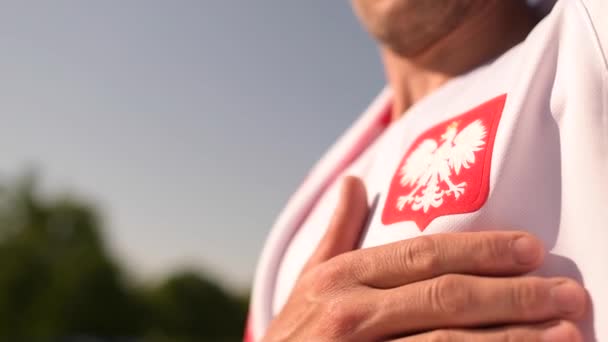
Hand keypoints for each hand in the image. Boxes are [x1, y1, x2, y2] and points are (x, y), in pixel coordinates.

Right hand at [262, 177, 586, 341]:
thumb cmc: (295, 333)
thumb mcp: (309, 280)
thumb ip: (337, 232)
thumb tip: (354, 181)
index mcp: (340, 277)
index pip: (422, 254)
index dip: (480, 250)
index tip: (529, 249)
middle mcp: (350, 311)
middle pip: (447, 296)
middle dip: (514, 294)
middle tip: (567, 294)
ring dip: (513, 338)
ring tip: (565, 334)